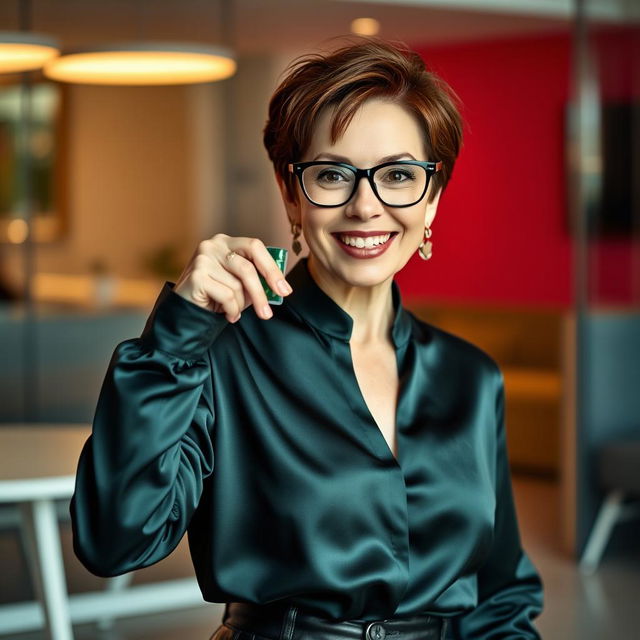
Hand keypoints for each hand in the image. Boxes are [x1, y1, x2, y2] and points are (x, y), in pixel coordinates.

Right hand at [172, 234, 292, 321]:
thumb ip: (256, 279)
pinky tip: (227, 314)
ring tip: (234, 312)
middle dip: (261, 293)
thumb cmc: (216, 296)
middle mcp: (213, 245)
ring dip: (240, 305)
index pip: (255, 247)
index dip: (272, 268)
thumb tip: (279, 286)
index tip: (284, 290)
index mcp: (226, 242)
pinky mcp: (197, 276)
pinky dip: (231, 310)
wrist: (185, 311)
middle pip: (247, 268)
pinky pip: (226, 296)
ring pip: (237, 285)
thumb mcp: (239, 284)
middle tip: (267, 313)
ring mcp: (202, 258)